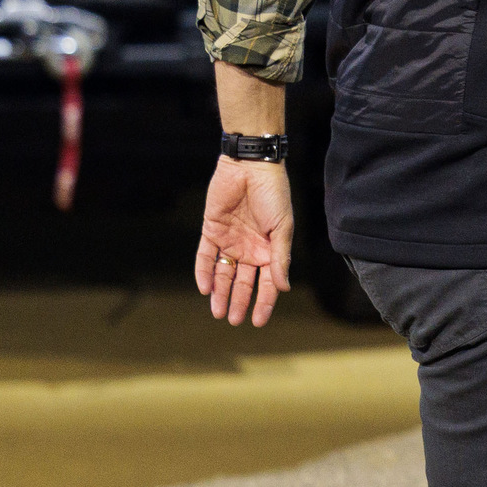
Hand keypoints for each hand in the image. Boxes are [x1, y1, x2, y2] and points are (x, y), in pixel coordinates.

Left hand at [195, 158, 293, 326]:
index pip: (267, 283)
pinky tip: (205, 288)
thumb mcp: (282, 228)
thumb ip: (280, 258)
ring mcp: (230, 240)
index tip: (258, 321)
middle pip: (242, 281)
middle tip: (232, 320)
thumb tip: (283, 288)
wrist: (250, 165)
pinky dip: (204, 271)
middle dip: (238, 301)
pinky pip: (205, 255)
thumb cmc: (274, 194)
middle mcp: (249, 248)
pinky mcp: (211, 229)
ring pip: (223, 272)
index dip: (264, 303)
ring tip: (217, 311)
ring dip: (220, 292)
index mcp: (270, 250)